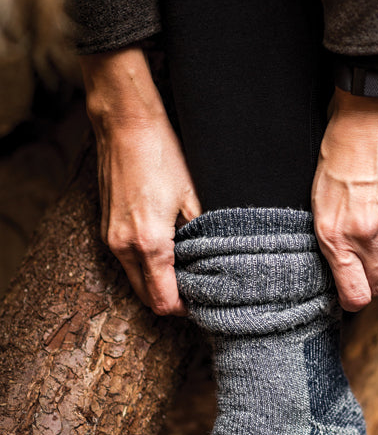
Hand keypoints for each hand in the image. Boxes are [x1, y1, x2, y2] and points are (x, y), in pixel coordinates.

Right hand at [80, 49, 201, 315]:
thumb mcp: (194, 197)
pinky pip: (126, 261)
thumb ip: (202, 235)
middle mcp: (124, 247)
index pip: (164, 300)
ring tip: (187, 269)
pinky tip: (168, 250)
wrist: (125, 125)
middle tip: (199, 290)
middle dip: (172, 299)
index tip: (206, 302)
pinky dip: (145, 266)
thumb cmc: (162, 155)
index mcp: (150, 243)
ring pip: (135, 280)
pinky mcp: (105, 227)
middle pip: (147, 297)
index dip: (185, 309)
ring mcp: (110, 238)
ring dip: (158, 282)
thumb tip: (215, 261)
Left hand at [312, 88, 377, 311]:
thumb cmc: (338, 154)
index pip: (355, 295)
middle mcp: (367, 235)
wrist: (372, 116)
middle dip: (374, 280)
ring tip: (376, 214)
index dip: (354, 299)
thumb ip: (334, 239)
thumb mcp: (320, 201)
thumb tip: (349, 268)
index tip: (353, 294)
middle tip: (367, 263)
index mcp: (335, 236)